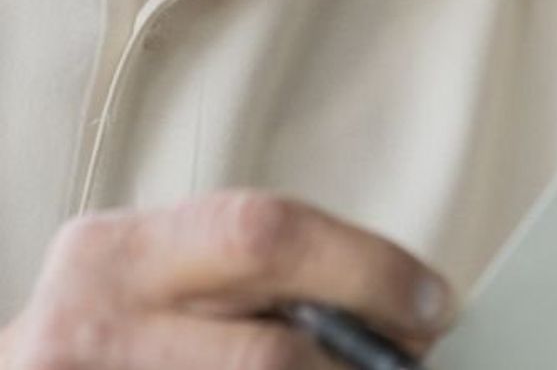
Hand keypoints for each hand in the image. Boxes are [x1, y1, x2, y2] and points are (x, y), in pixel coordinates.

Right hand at [0, 191, 454, 367]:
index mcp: (116, 254)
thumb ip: (260, 272)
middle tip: (413, 356)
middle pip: (269, 352)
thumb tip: (402, 305)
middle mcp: (88, 325)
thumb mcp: (168, 274)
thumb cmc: (120, 325)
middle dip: (356, 358)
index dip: (368, 268)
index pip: (266, 234)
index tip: (432, 300)